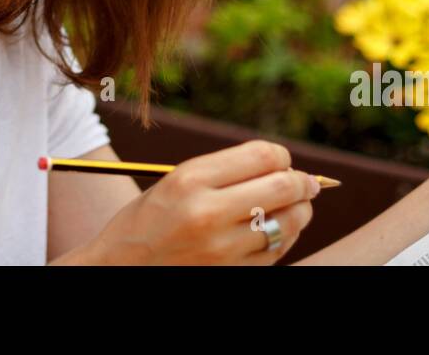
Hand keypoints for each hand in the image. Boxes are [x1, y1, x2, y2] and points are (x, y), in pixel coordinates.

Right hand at [80, 140, 320, 264]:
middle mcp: (207, 213)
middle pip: (282, 187)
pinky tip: (278, 231)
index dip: (282, 155)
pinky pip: (275, 252)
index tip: (283, 160)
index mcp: (190, 179)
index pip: (261, 155)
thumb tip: (283, 165)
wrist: (120, 267)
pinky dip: (285, 238)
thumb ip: (225, 170)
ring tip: (297, 206)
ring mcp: (220, 249)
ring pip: (287, 223)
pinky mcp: (229, 274)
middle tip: (309, 183)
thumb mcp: (177, 180)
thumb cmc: (150, 218)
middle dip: (303, 182)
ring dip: (301, 211)